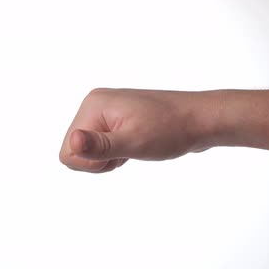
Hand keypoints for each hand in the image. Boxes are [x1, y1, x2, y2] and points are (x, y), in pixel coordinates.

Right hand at [59, 88, 219, 172]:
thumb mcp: (134, 142)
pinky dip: (116, 154)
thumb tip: (73, 142)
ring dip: (109, 158)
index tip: (117, 155)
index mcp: (93, 105)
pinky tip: (135, 148)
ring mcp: (107, 113)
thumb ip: (100, 146)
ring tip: (134, 149)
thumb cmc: (171, 130)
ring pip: (89, 151)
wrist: (202, 120)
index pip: (67, 150)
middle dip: (99, 161)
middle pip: (75, 150)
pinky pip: (103, 147)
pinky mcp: (118, 121)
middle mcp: (96, 105)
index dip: (90, 163)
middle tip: (128, 151)